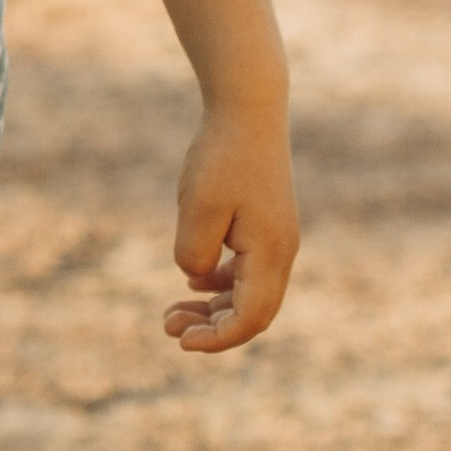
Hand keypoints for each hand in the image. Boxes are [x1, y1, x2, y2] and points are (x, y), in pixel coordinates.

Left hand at [165, 103, 297, 355]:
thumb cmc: (222, 156)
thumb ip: (193, 253)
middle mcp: (282, 251)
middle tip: (168, 327)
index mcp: (271, 252)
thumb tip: (195, 276)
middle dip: (213, 329)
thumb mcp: (198, 208)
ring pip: (250, 293)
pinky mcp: (266, 225)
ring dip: (214, 309)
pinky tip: (192, 279)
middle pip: (254, 312)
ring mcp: (277, 238)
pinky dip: (221, 284)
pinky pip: (247, 270)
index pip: (251, 318)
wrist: (248, 109)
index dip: (217, 339)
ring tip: (172, 312)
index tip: (181, 342)